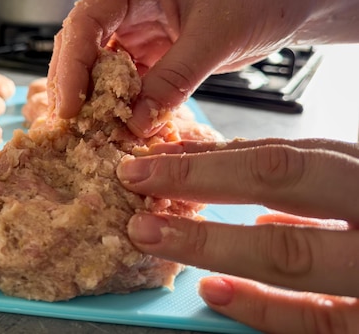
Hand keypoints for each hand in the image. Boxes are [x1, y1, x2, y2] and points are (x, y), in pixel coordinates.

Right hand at [49, 0, 312, 136]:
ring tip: (88, 129)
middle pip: (84, 40)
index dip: (72, 63)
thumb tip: (134, 123)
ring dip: (95, 95)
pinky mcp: (154, 46)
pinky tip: (118, 123)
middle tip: (69, 124)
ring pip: (101, 62)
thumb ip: (174, 79)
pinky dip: (122, 101)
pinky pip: (128, 76)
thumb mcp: (217, 36)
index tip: (70, 104)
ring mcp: (141, 22)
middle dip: (74, 82)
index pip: (89, 18)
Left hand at [116, 138, 358, 333]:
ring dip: (211, 242)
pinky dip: (261, 308)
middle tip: (134, 184)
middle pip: (280, 181)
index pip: (276, 154)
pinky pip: (318, 321)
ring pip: (292, 252)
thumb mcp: (352, 179)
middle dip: (197, 181)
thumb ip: (300, 176)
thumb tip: (221, 173)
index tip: (146, 161)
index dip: (204, 158)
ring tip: (153, 235)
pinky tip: (213, 292)